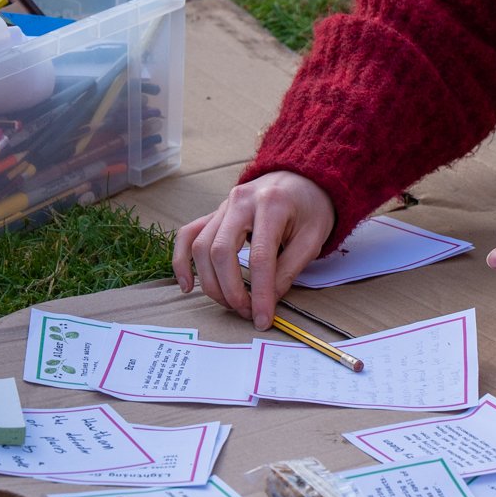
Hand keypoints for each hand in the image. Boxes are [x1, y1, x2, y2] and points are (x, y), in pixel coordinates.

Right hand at [172, 172, 335, 327]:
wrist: (301, 178)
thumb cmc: (310, 208)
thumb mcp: (313, 238)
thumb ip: (290, 268)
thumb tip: (268, 300)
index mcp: (272, 204)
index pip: (260, 257)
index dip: (260, 293)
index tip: (263, 319)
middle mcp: (241, 201)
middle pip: (221, 251)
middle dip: (231, 290)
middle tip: (246, 312)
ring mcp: (223, 205)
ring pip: (201, 247)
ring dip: (211, 282)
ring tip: (231, 303)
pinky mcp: (214, 213)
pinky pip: (188, 235)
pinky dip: (182, 261)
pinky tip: (187, 286)